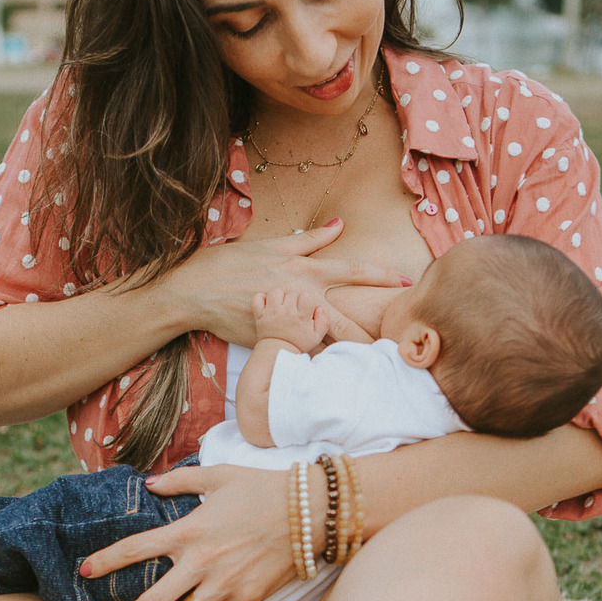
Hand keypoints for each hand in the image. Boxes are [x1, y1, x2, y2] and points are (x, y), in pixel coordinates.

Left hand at [79, 463, 306, 600]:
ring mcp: (224, 584)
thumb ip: (179, 480)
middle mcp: (200, 562)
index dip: (104, 562)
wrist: (309, 508)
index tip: (84, 572)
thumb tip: (149, 483)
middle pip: (152, 599)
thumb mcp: (218, 475)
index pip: (134, 549)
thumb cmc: (263, 488)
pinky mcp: (247, 599)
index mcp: (187, 530)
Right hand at [173, 218, 408, 347]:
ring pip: (325, 341)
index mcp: (304, 270)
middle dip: (373, 332)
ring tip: (372, 367)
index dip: (382, 276)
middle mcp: (300, 297)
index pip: (352, 272)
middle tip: (398, 343)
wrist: (196, 291)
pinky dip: (315, 363)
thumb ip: (310, 239)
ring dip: (349, 354)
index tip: (406, 282)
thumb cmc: (231, 263)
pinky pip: (298, 354)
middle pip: (346, 319)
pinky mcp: (271, 341)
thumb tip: (341, 224)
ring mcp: (286, 323)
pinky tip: (331, 376)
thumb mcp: (272, 245)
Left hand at [252, 286, 329, 351]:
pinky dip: (261, 298)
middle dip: (294, 300)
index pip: (307, 295)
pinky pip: (257, 298)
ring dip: (279, 297)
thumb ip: (323, 321)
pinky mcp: (259, 314)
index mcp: (301, 317)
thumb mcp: (317, 337)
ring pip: (276, 292)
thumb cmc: (298, 344)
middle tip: (293, 311)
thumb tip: (319, 308)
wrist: (277, 354)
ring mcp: (271, 312)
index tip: (305, 308)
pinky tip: (267, 304)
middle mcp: (286, 312)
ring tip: (281, 306)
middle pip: (292, 293)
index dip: (307, 299)